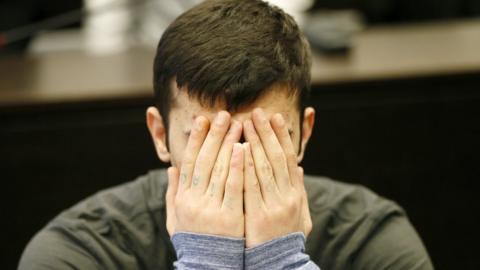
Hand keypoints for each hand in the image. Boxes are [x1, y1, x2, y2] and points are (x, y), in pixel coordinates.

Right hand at [165, 111, 244, 237]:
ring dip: (228, 144)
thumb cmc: (194, 240)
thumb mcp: (176, 218)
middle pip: (204, 160)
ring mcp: (211, 208)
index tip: (202, 120)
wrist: (208, 267)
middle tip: (223, 114)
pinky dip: (237, 167)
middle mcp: (194, 200)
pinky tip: (243, 148)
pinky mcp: (229, 217)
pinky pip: (234, 187)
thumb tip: (171, 169)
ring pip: (219, 170)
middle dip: (214, 135)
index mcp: (182, 198)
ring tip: (237, 124)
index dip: (196, 139)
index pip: (189, 162)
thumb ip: (173, 193)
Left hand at [243, 108, 311, 247]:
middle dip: (266, 132)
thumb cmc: (286, 238)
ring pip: (265, 167)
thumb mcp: (301, 214)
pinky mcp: (259, 216)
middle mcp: (288, 196)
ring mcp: (274, 205)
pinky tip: (240, 149)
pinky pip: (252, 186)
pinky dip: (246, 166)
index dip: (282, 136)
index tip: (274, 117)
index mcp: (296, 193)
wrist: (279, 264)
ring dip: (255, 142)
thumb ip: (300, 190)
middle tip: (256, 111)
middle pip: (276, 157)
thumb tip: (301, 168)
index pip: (289, 158)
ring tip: (245, 122)